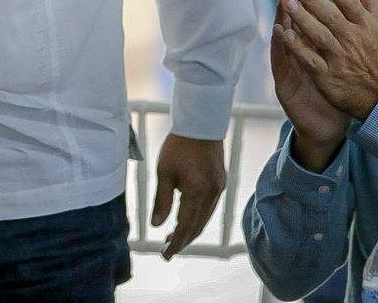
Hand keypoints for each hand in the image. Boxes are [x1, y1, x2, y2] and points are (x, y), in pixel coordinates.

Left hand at [151, 134, 225, 259]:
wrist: (201, 124)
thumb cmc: (179, 145)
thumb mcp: (164, 172)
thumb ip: (161, 200)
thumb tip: (156, 225)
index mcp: (196, 192)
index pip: (185, 226)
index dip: (175, 243)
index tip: (165, 255)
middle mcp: (211, 194)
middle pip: (197, 226)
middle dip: (182, 240)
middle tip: (167, 250)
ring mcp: (219, 189)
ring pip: (205, 218)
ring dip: (191, 230)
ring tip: (174, 237)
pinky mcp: (221, 182)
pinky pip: (210, 207)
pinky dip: (199, 217)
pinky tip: (188, 218)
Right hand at [272, 1, 350, 171]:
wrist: (326, 126)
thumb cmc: (333, 91)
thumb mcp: (338, 63)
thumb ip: (340, 39)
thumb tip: (352, 15)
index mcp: (311, 47)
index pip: (311, 16)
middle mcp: (298, 54)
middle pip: (294, 23)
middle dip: (296, 1)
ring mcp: (290, 68)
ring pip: (284, 39)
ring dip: (284, 18)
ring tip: (284, 0)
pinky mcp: (285, 84)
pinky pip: (282, 62)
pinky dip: (281, 46)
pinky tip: (280, 33)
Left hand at [275, 0, 377, 121]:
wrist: (377, 93)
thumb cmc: (373, 47)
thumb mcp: (376, 18)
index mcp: (366, 24)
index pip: (349, 2)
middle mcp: (353, 40)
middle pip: (330, 16)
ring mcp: (339, 58)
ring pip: (319, 36)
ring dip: (301, 18)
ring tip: (285, 0)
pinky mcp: (327, 75)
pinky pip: (310, 59)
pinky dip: (297, 46)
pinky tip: (283, 32)